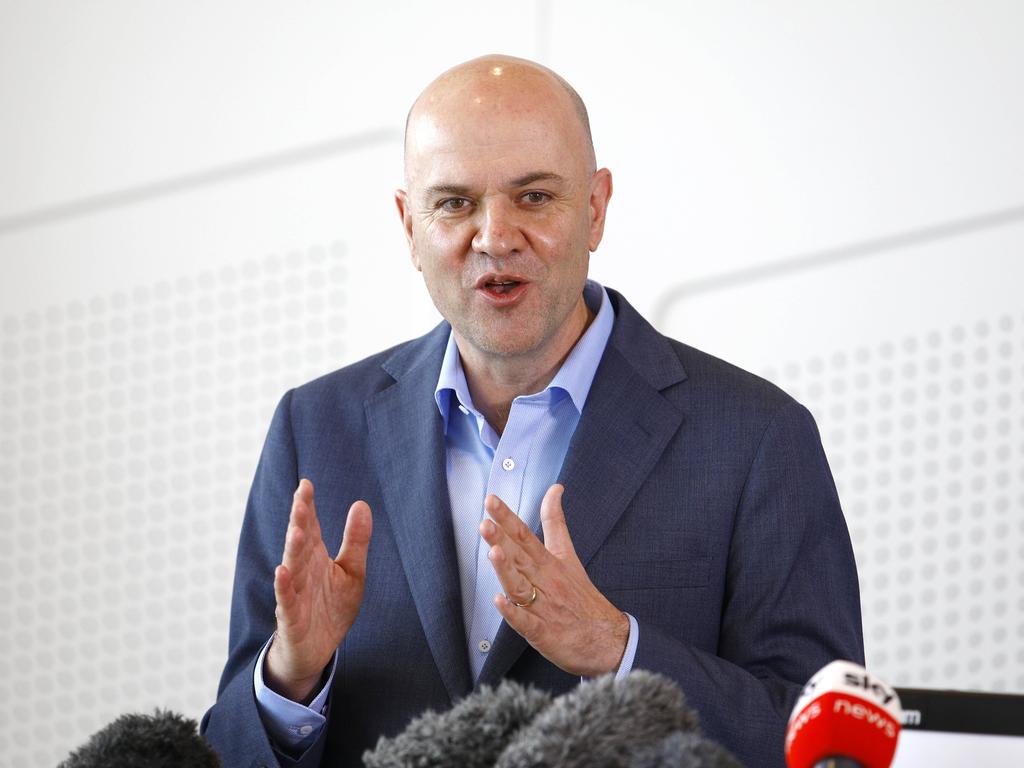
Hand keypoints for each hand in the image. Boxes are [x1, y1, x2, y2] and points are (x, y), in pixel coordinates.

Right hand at [264, 479, 372, 701]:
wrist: (318, 650)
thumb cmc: (332, 607)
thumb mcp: (352, 571)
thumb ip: (356, 540)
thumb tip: (361, 503)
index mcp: (315, 557)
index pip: (309, 526)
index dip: (307, 506)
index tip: (306, 484)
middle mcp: (302, 571)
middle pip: (300, 543)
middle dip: (299, 522)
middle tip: (300, 500)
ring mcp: (294, 594)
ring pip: (292, 569)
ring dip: (293, 550)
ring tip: (296, 530)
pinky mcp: (292, 618)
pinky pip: (286, 601)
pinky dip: (283, 588)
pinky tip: (281, 572)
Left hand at [480, 484, 628, 676]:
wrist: (605, 638)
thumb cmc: (581, 595)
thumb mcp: (568, 553)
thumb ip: (555, 522)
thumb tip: (555, 489)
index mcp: (549, 562)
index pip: (525, 535)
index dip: (507, 518)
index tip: (491, 501)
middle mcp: (545, 581)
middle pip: (520, 558)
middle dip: (501, 540)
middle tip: (486, 523)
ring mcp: (543, 607)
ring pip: (521, 586)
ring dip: (507, 570)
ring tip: (494, 553)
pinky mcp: (542, 632)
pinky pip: (525, 622)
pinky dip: (513, 613)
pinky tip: (500, 602)